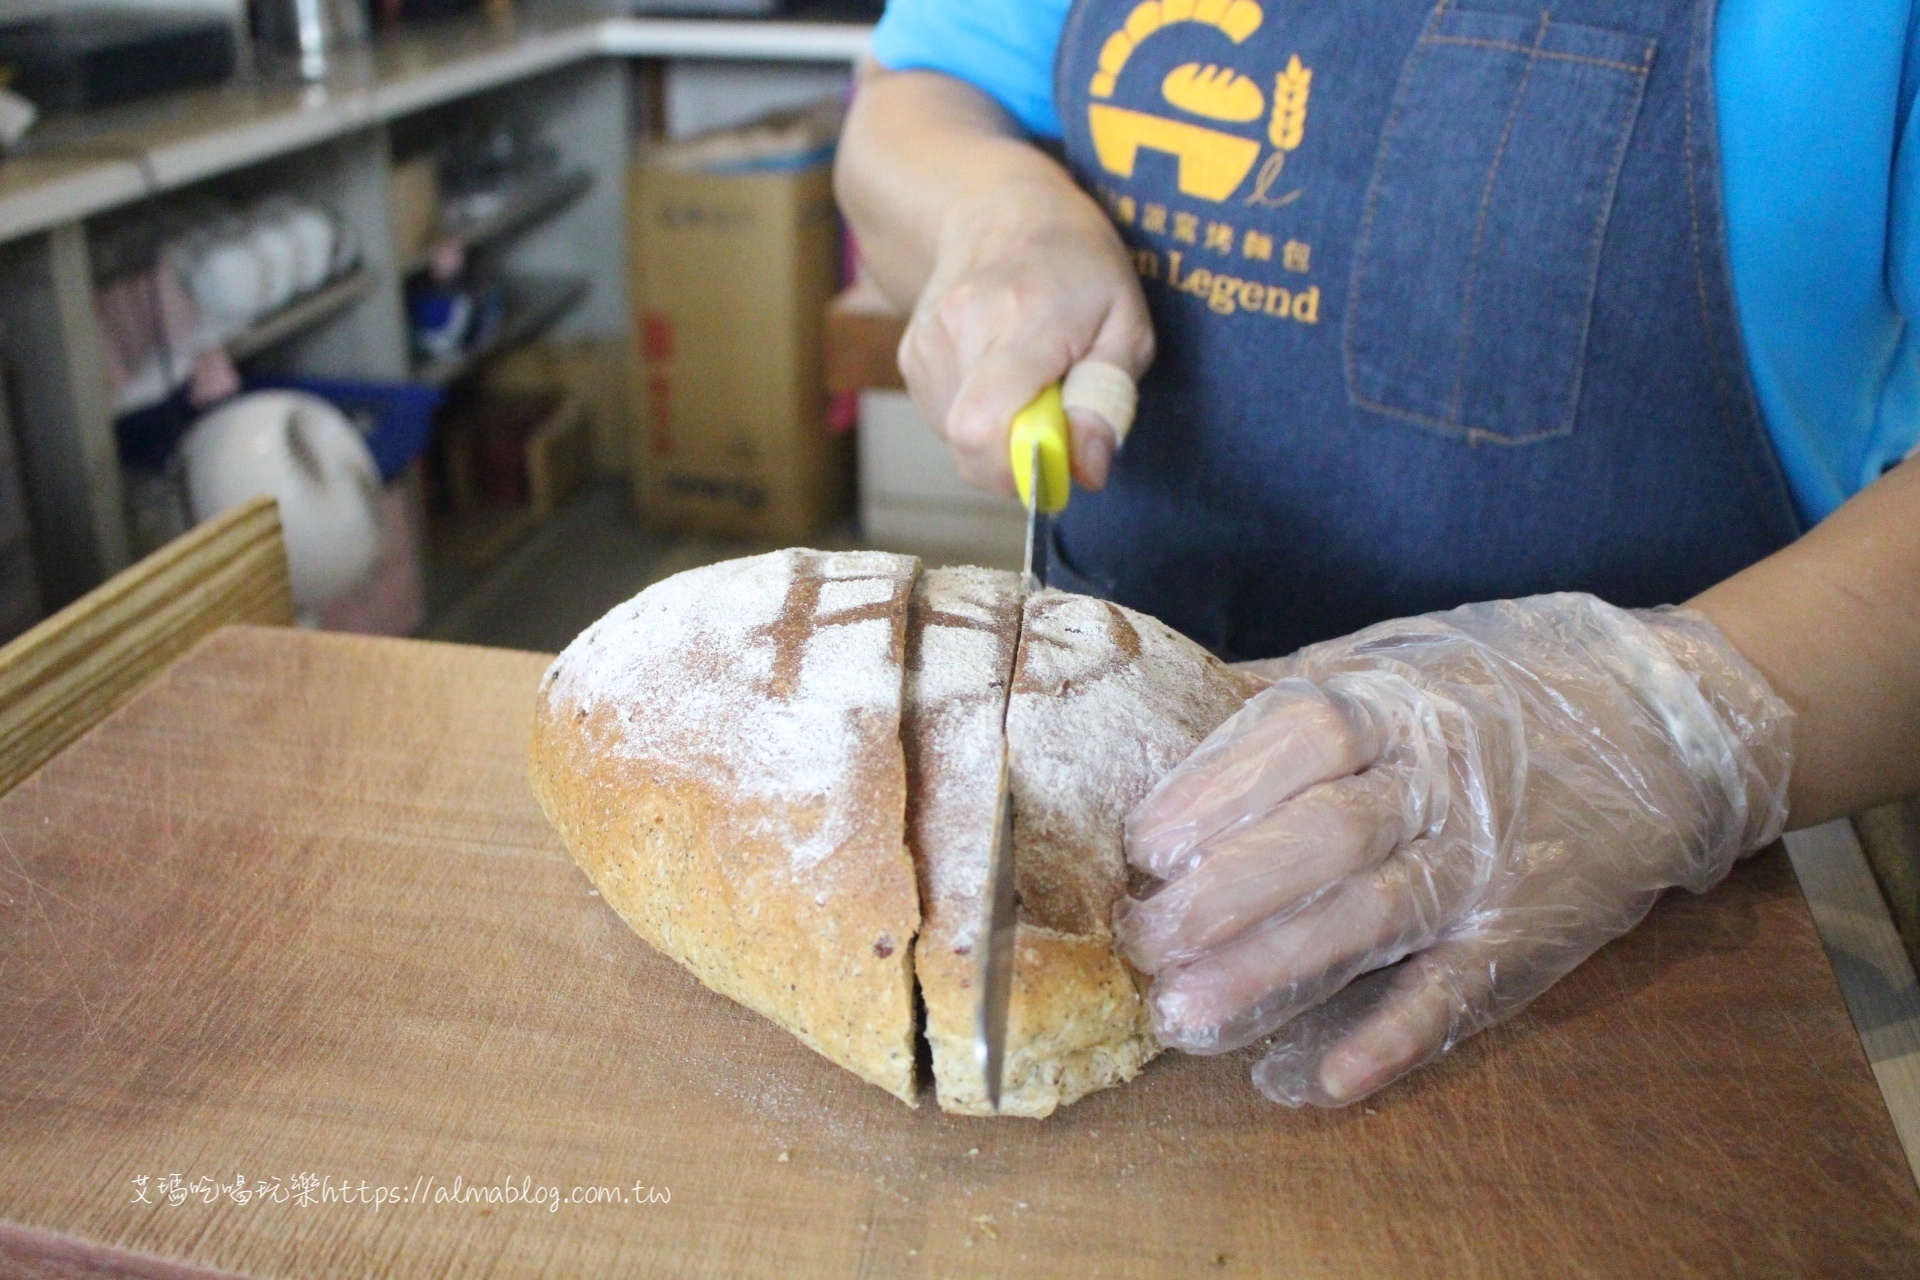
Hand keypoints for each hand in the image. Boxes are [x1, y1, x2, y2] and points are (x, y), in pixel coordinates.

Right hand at [897, 178, 1152, 495]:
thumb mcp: (1126, 323)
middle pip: (971, 445)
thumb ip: (1107, 399)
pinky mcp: (911, 358)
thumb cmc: (1077, 265)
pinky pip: (945, 420)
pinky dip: (980, 414)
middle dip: (1019, 455)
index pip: (983, 428)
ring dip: (1002, 431)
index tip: (1059, 462)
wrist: (1000, 208)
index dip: (1018, 470)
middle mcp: (959, 332)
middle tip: (1056, 416)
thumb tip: (1087, 471)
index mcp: (1020, 322)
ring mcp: (926, 345)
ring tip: (1030, 379)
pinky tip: (1000, 372)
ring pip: (959, 438)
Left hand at [1114, 595, 1793, 1106]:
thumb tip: (1186, 704)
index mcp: (1400, 699)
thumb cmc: (1506, 681)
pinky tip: (1325, 1078)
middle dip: (1225, 890)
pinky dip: (1394, 1034)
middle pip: (1325, 832)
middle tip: (1144, 937)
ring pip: (1372, 917)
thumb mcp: (1407, 653)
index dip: (1216, 787)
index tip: (1143, 841)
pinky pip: (1456, 988)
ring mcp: (1487, 859)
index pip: (1299, 735)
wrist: (1669, 715)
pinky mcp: (1527, 927)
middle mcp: (1442, 779)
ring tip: (1187, 1011)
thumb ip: (1306, 688)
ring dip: (1275, 969)